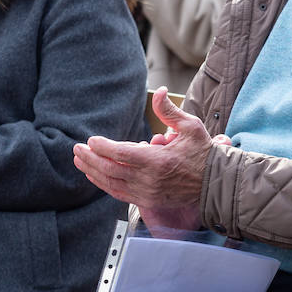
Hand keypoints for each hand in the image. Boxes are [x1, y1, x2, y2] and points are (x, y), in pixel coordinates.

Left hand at [74, 87, 210, 221]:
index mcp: (158, 161)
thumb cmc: (203, 153)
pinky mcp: (148, 200)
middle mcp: (149, 179)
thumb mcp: (190, 127)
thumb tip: (158, 91)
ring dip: (92, 172)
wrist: (214, 183)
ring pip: (111, 183)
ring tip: (79, 161)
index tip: (91, 140)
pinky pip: (119, 194)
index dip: (102, 147)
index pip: (121, 154)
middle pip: (110, 169)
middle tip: (77, 148)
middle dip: (90, 158)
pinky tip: (95, 176)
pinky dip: (104, 184)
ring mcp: (147, 192)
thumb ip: (168, 110)